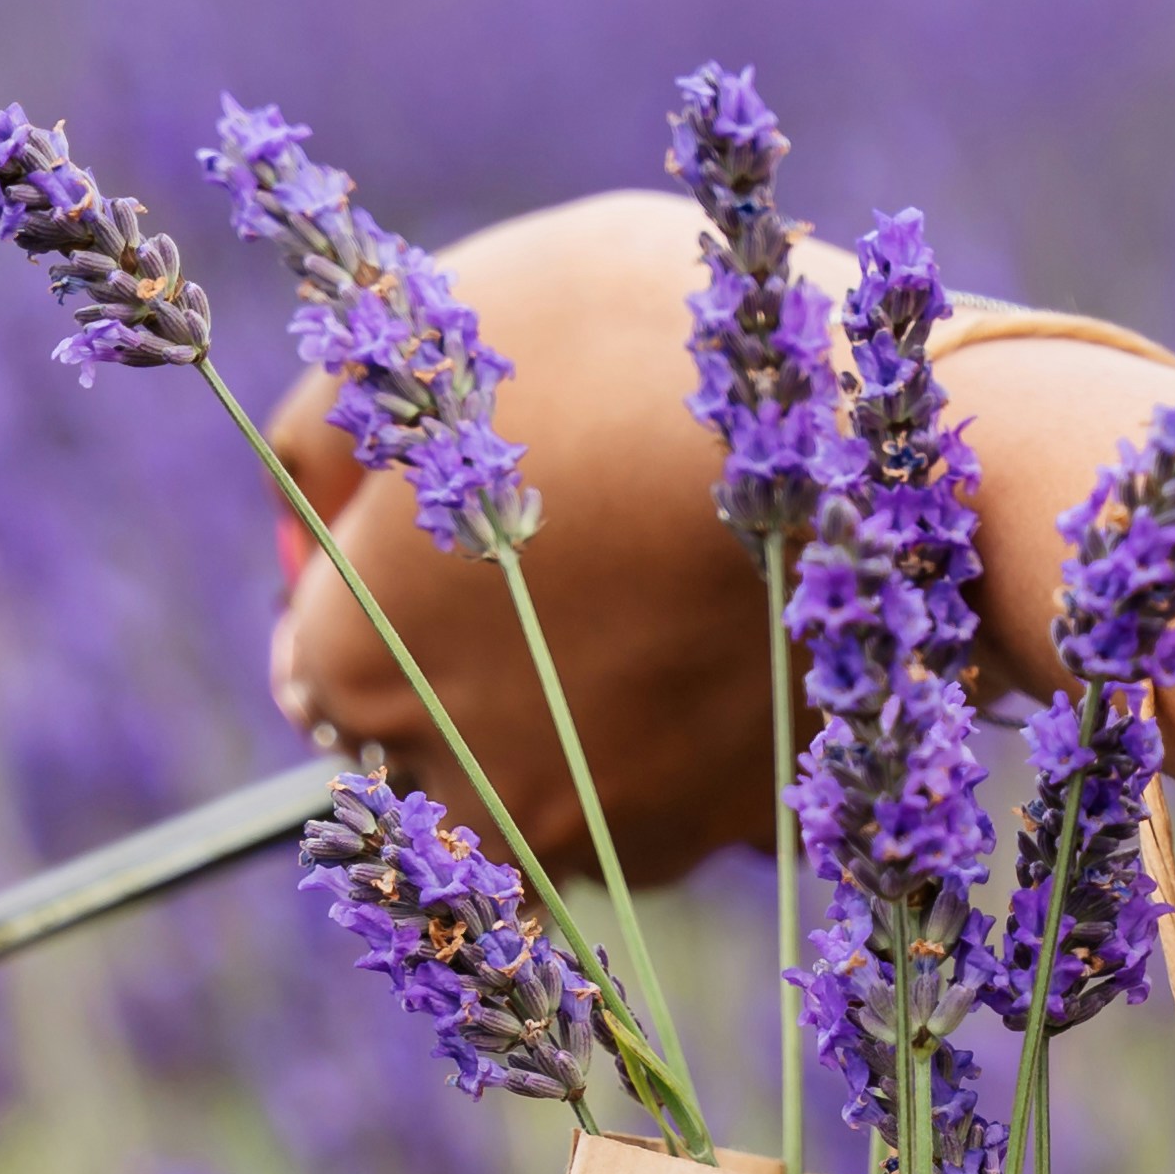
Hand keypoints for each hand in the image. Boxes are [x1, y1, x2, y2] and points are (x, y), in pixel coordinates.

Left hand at [259, 190, 788, 888]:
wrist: (877, 458)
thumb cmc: (640, 354)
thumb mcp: (443, 326)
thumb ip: (329, 432)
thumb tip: (298, 516)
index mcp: (356, 675)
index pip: (319, 660)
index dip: (386, 583)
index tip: (453, 525)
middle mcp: (459, 794)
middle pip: (437, 736)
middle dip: (483, 658)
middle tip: (575, 543)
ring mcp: (601, 838)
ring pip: (564, 775)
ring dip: (592, 703)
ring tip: (671, 578)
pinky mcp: (726, 847)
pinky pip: (688, 792)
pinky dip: (701, 729)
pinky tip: (746, 626)